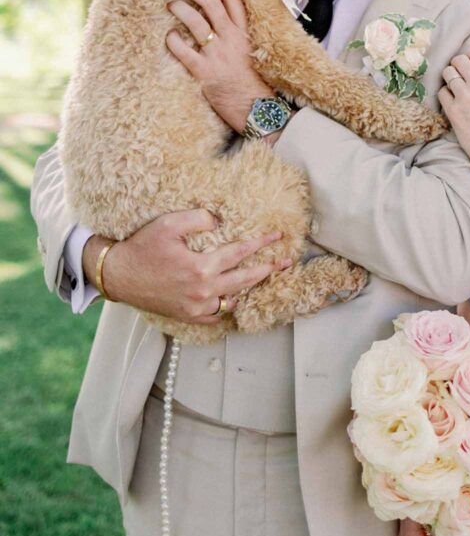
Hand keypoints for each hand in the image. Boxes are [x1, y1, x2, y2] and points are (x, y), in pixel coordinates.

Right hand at [83, 212, 290, 322]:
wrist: (118, 275)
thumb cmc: (142, 248)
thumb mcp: (169, 224)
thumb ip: (198, 218)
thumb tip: (220, 221)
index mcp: (201, 268)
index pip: (240, 253)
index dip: (261, 243)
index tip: (278, 236)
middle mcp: (203, 292)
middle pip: (246, 279)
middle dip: (269, 268)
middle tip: (286, 261)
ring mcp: (196, 308)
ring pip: (234, 299)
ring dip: (250, 287)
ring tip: (265, 276)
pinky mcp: (188, 316)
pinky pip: (218, 316)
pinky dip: (229, 307)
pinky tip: (236, 297)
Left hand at [166, 0, 273, 132]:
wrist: (258, 110)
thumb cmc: (254, 84)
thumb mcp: (253, 53)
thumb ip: (240, 37)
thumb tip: (224, 25)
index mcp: (245, 34)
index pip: (232, 0)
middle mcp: (232, 39)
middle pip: (211, 3)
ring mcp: (217, 54)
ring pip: (195, 21)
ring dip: (180, 8)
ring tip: (172, 5)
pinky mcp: (205, 72)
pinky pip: (182, 50)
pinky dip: (172, 39)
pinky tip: (169, 36)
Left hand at [438, 47, 469, 164]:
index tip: (469, 65)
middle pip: (458, 60)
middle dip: (457, 66)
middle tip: (459, 75)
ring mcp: (464, 97)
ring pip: (447, 73)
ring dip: (450, 78)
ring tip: (455, 87)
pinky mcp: (452, 110)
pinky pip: (441, 92)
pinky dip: (445, 94)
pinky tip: (452, 101)